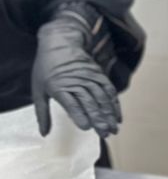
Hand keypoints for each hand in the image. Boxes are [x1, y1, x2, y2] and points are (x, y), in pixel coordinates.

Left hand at [31, 6, 121, 138]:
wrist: (60, 44)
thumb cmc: (45, 69)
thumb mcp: (38, 91)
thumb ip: (42, 114)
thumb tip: (44, 134)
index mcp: (59, 87)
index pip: (72, 103)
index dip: (80, 115)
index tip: (86, 127)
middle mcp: (77, 82)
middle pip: (91, 102)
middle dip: (99, 119)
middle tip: (105, 133)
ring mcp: (90, 77)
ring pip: (102, 98)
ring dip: (110, 114)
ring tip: (114, 128)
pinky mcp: (99, 75)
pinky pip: (109, 90)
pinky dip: (115, 103)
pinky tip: (118, 115)